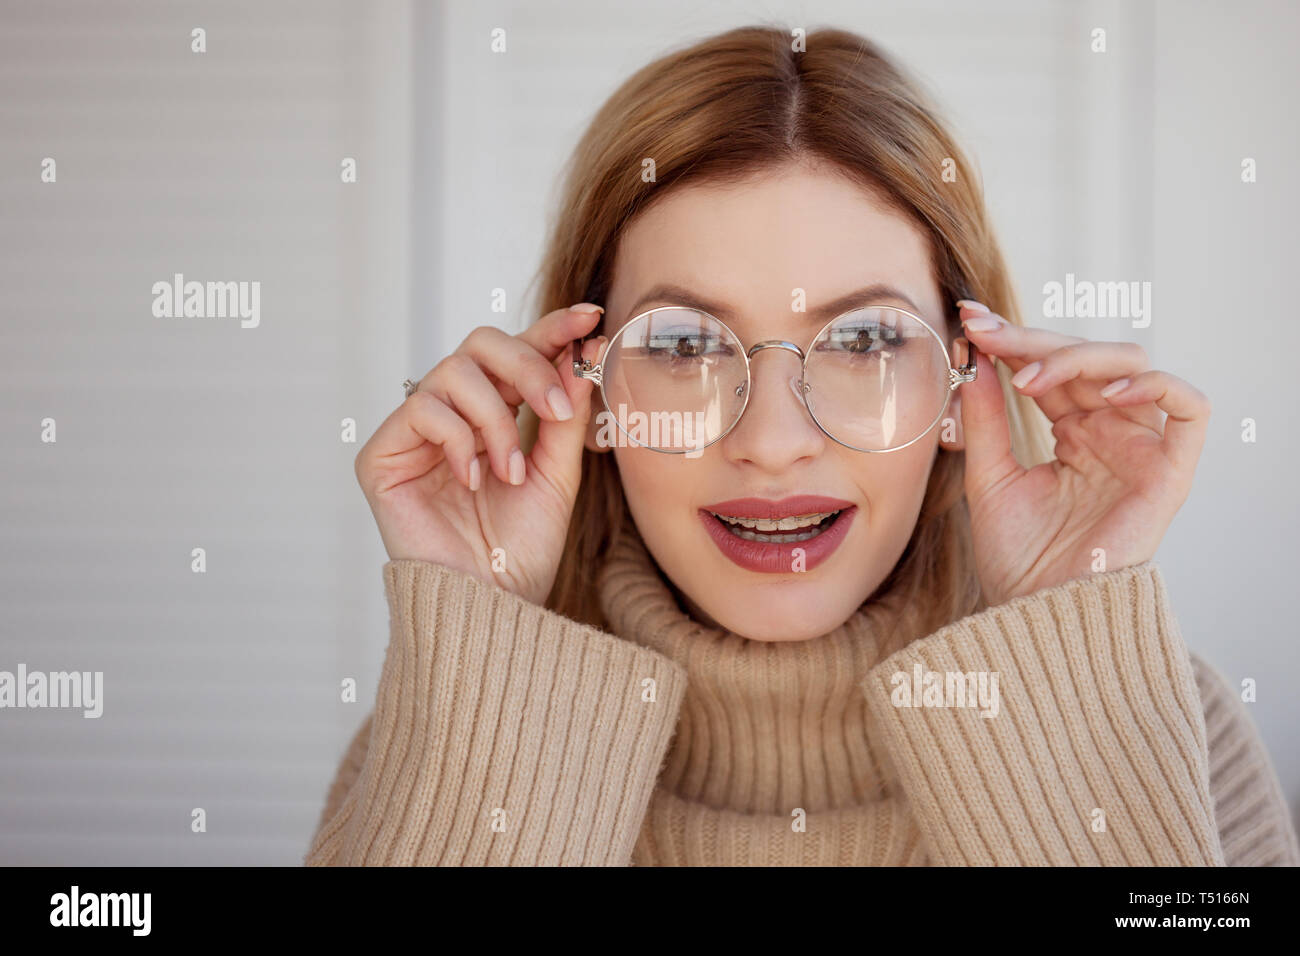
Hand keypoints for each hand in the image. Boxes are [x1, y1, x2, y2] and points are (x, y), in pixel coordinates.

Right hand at [354, 304, 606, 604]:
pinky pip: (422, 409)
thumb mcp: (558, 474)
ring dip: (496, 421)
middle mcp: (455, 415)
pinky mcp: (383, 455)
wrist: (490, 607)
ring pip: (454, 372)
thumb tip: (583, 350)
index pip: (519, 352)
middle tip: (555, 410)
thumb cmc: (521, 551)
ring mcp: (416, 433)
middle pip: (482, 342)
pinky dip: (459, 440)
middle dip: (527, 367)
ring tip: (511, 473)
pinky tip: (474, 480)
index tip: (591, 316)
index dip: (552, 329)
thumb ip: (566, 414)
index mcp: (497, 414)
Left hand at [953, 300, 1210, 605]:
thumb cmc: (1017, 557)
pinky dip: (1155, 385)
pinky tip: (1106, 390)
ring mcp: (1141, 449)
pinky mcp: (1170, 472)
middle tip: (988, 332)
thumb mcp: (990, 477)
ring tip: (1027, 378)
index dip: (1016, 341)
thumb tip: (974, 361)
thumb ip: (986, 420)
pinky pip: (1188, 409)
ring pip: (1133, 367)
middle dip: (1035, 339)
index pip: (1051, 369)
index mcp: (1072, 433)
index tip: (972, 322)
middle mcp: (1109, 433)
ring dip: (1079, 358)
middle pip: (1086, 359)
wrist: (1038, 614)